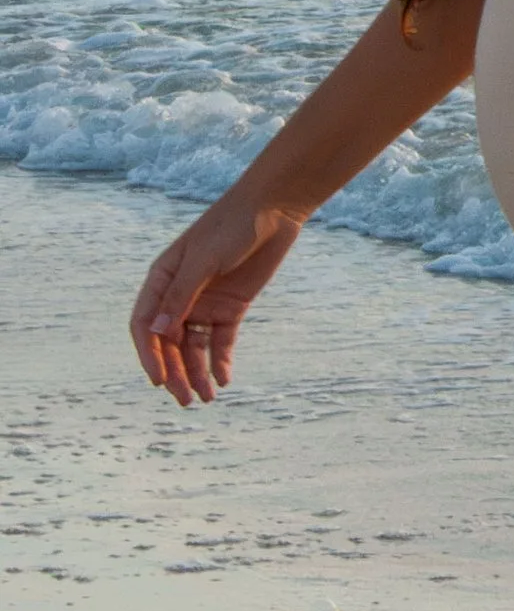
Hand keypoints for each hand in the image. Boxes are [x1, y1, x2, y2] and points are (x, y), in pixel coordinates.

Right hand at [131, 190, 306, 404]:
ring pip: (194, 347)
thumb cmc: (231, 226)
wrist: (272, 210)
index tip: (159, 380)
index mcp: (162, 280)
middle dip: (175, 372)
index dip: (149, 355)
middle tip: (185, 400)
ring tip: (207, 398)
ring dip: (197, 372)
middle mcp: (180, 296)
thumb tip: (156, 331)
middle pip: (170, 343)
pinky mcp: (231, 307)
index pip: (145, 325)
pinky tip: (224, 379)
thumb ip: (181, 295)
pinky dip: (220, 360)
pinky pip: (221, 341)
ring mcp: (205, 303)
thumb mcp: (204, 260)